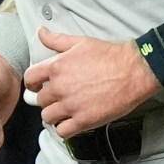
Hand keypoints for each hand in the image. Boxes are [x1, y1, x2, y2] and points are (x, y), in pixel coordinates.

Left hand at [26, 28, 159, 137]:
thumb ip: (57, 40)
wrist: (133, 71)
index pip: (30, 79)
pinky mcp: (84, 121)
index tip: (39, 86)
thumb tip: (41, 32)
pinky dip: (65, 129)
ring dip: (54, 115)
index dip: (33, 83)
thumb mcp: (81, 42)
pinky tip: (72, 122)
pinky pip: (62, 131)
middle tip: (59, 98)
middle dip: (48, 99)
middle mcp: (60, 88)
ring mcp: (71, 106)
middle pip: (40, 100)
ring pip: (48, 117)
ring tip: (65, 111)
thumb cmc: (110, 56)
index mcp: (56, 67)